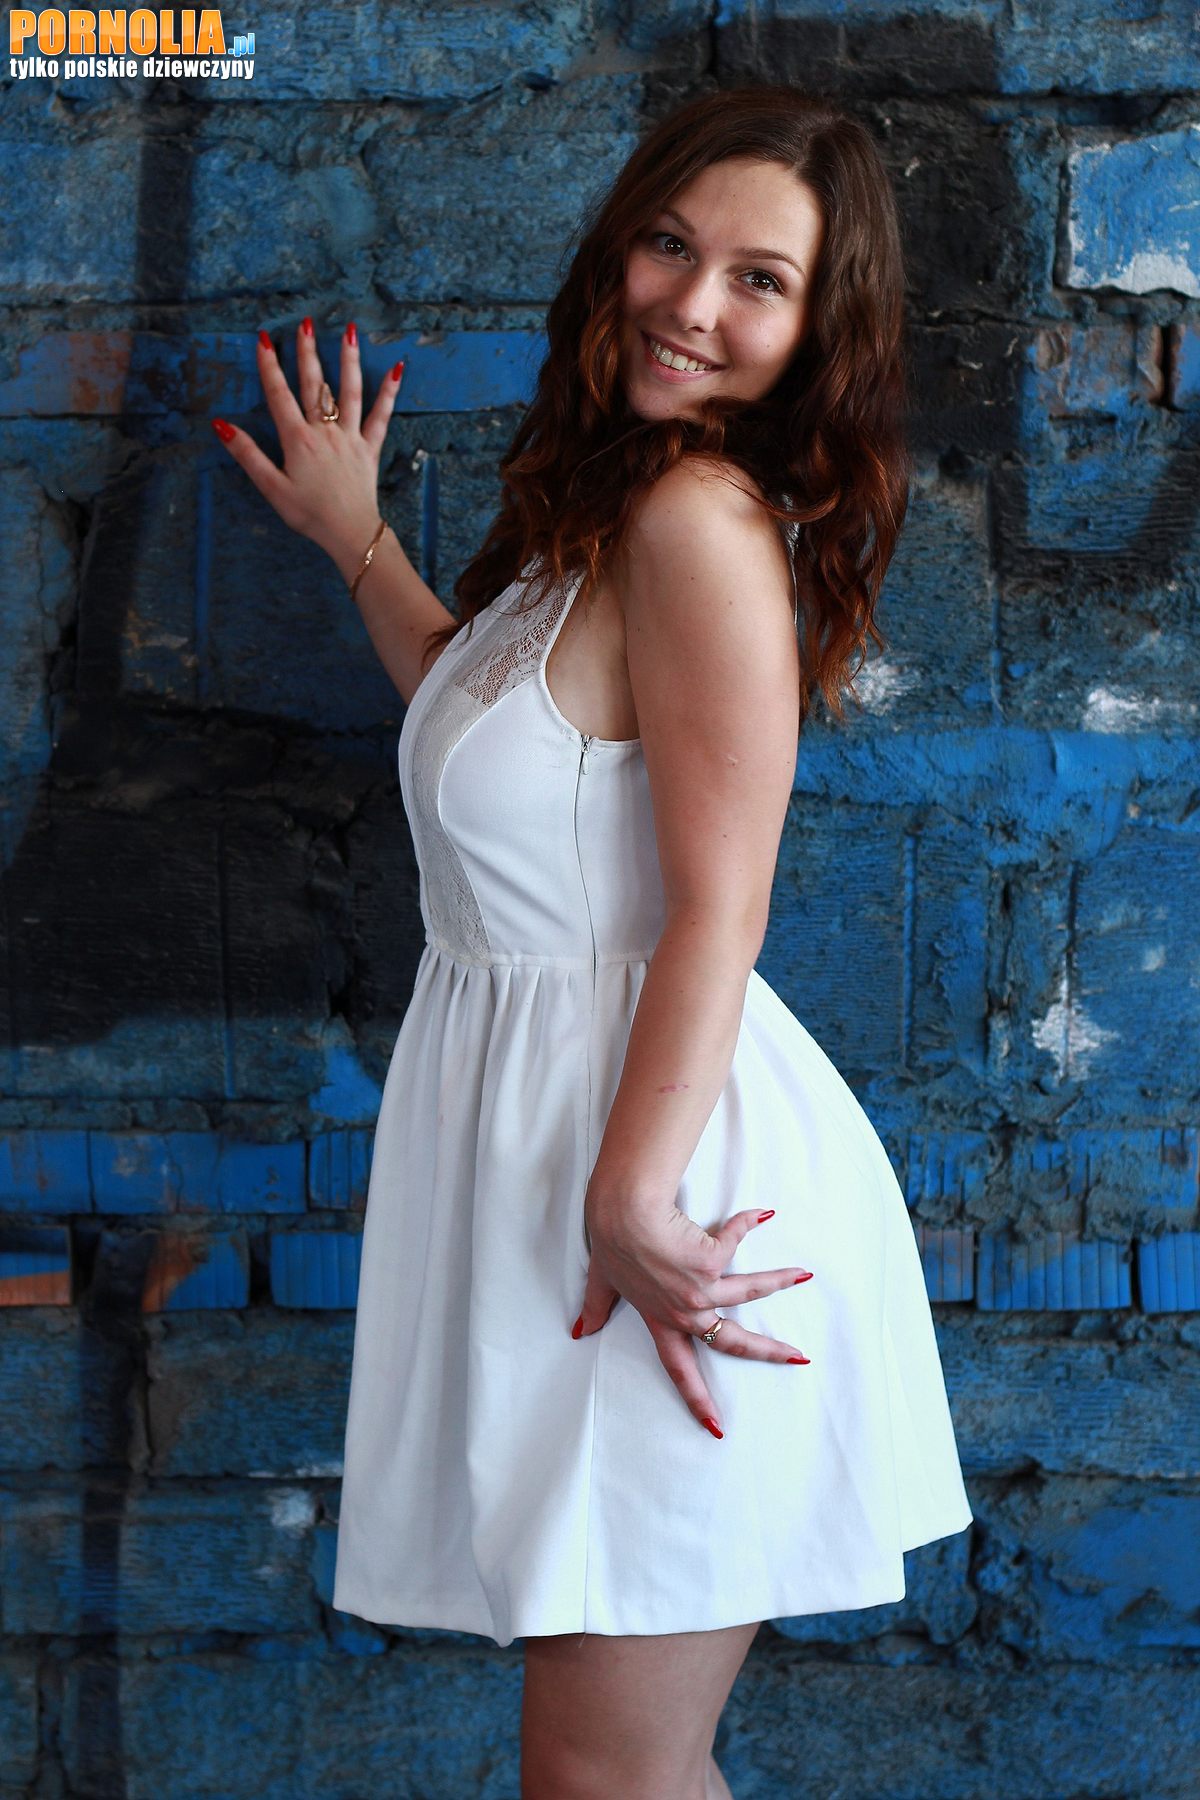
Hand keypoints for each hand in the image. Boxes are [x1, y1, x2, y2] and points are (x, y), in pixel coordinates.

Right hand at [211, 318, 404, 573]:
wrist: (349, 533)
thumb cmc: (308, 514)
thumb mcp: (271, 487)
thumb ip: (247, 455)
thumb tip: (221, 425)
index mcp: (297, 440)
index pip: (279, 396)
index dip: (269, 366)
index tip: (263, 338)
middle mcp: (324, 431)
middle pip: (314, 385)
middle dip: (307, 353)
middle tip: (305, 323)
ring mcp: (350, 437)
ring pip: (350, 392)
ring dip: (348, 359)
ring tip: (350, 331)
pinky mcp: (369, 448)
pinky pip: (381, 416)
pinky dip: (389, 392)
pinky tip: (397, 369)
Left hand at [572, 1199, 813, 1435]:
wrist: (621, 1211)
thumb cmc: (610, 1241)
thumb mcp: (602, 1281)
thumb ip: (597, 1307)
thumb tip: (581, 1330)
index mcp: (660, 1320)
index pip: (680, 1369)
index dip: (697, 1398)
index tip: (715, 1425)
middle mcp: (684, 1310)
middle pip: (732, 1341)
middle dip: (769, 1352)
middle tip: (797, 1358)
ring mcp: (700, 1288)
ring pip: (749, 1289)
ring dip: (779, 1280)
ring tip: (804, 1274)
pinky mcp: (710, 1260)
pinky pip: (735, 1238)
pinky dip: (747, 1222)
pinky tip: (762, 1213)